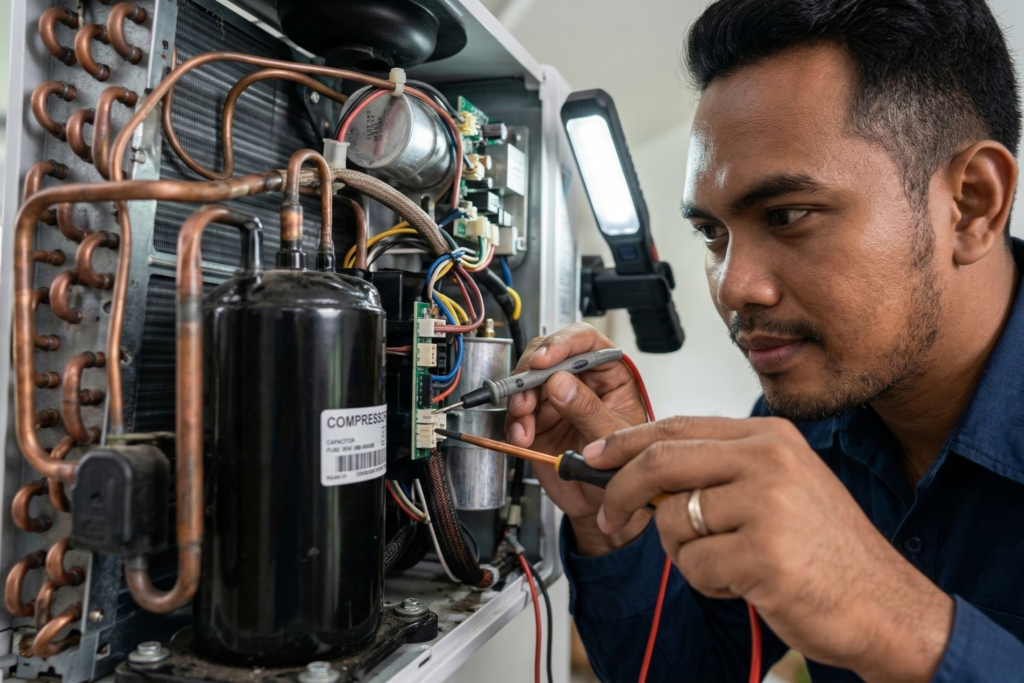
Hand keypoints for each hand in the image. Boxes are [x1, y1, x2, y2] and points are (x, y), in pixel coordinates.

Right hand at [505, 323, 649, 554]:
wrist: (606, 504)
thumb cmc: (624, 468)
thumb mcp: (615, 438)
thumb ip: (589, 411)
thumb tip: (561, 383)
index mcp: (610, 375)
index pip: (587, 342)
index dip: (564, 343)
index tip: (545, 359)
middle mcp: (580, 382)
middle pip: (548, 356)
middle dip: (531, 373)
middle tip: (526, 394)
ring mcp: (556, 399)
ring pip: (526, 382)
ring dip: (519, 400)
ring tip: (524, 421)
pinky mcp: (537, 420)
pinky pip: (517, 412)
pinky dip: (515, 422)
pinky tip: (522, 436)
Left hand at [592, 416, 953, 681]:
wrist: (885, 605)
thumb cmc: (826, 550)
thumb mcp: (778, 487)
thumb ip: (717, 471)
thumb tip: (640, 470)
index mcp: (769, 438)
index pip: (677, 427)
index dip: (625, 442)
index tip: (594, 456)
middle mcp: (768, 460)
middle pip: (660, 462)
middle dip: (621, 490)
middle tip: (611, 514)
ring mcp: (767, 505)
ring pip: (673, 520)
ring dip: (686, 552)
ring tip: (731, 562)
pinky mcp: (763, 553)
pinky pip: (694, 565)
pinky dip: (708, 581)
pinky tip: (748, 583)